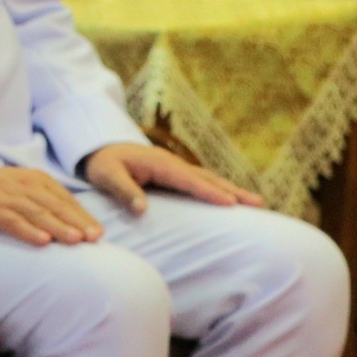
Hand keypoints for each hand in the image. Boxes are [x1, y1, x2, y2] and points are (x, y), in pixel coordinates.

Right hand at [0, 162, 101, 246]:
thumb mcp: (20, 185)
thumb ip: (43, 199)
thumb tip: (69, 222)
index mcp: (35, 179)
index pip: (65, 199)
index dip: (82, 216)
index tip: (98, 233)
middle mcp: (25, 186)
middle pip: (56, 206)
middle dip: (77, 222)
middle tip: (95, 238)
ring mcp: (8, 197)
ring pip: (38, 213)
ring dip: (58, 227)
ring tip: (76, 240)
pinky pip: (13, 221)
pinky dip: (28, 231)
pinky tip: (42, 241)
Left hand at [81, 143, 261, 215]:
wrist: (98, 148)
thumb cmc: (101, 164)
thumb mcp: (106, 176)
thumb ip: (123, 191)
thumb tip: (142, 209)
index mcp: (158, 163)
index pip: (188, 180)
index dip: (209, 192)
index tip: (231, 203)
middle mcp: (171, 163)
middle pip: (206, 177)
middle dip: (232, 191)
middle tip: (258, 205)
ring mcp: (174, 166)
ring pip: (207, 178)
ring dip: (231, 189)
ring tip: (256, 203)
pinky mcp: (173, 172)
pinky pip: (200, 181)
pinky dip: (218, 188)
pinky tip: (232, 199)